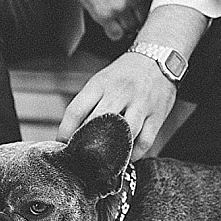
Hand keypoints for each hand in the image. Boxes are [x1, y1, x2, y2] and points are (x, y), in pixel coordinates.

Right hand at [51, 0, 157, 40]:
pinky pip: (116, 34)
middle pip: (145, 18)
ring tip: (119, 17)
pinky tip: (112, 24)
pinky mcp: (105, 15)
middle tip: (129, 12)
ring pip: (131, 28)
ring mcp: (121, 6)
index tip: (142, 8)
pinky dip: (114, 32)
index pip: (157, 4)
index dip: (148, 6)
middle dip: (137, 16)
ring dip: (125, 25)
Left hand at [57, 52, 175, 157]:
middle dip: (87, 144)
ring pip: (125, 134)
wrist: (158, 58)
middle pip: (98, 123)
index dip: (66, 132)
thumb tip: (70, 134)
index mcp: (100, 84)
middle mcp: (120, 93)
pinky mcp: (157, 115)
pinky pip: (145, 141)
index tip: (62, 145)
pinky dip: (135, 154)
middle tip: (82, 158)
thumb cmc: (123, 75)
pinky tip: (127, 157)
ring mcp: (140, 104)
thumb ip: (87, 105)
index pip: (76, 110)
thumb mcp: (100, 81)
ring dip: (113, 152)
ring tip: (105, 162)